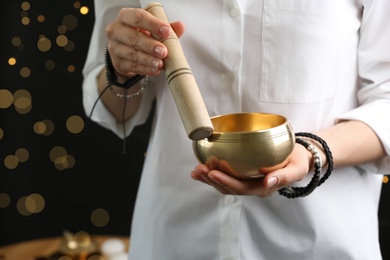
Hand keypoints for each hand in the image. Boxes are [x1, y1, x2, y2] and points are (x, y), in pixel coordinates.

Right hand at [105, 8, 184, 79]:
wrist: (126, 52)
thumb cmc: (141, 35)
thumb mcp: (152, 29)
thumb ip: (166, 27)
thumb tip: (180, 26)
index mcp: (125, 17)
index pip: (138, 17)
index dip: (153, 24)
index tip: (166, 31)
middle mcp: (116, 31)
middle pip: (133, 37)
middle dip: (150, 45)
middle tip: (163, 51)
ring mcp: (114, 48)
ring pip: (132, 54)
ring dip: (147, 60)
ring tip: (160, 64)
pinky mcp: (118, 63)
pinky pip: (132, 67)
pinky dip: (145, 69)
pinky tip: (154, 70)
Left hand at [191, 143, 312, 197]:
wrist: (298, 158)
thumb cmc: (297, 161)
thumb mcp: (296, 168)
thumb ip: (284, 176)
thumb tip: (268, 182)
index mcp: (264, 187)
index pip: (241, 188)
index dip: (225, 182)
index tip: (212, 173)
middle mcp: (253, 188)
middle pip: (229, 188)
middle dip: (211, 180)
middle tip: (198, 170)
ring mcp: (247, 183)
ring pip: (225, 185)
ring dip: (209, 179)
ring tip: (196, 171)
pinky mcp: (243, 176)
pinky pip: (226, 178)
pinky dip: (212, 175)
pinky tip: (202, 169)